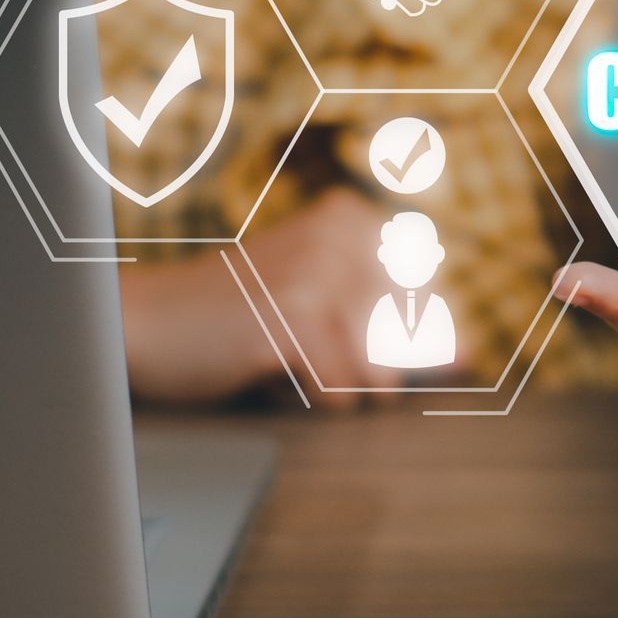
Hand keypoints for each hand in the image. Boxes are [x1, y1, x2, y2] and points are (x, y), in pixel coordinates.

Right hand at [118, 188, 419, 407]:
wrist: (145, 324)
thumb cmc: (238, 322)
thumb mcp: (326, 311)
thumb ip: (401, 329)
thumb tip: (473, 354)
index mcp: (355, 221)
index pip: (429, 305)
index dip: (399, 344)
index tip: (335, 335)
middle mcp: (345, 234)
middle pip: (407, 341)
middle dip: (367, 367)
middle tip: (302, 345)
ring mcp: (320, 270)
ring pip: (379, 369)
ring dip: (336, 384)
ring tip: (286, 354)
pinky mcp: (294, 313)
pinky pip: (342, 389)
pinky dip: (311, 397)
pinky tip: (270, 366)